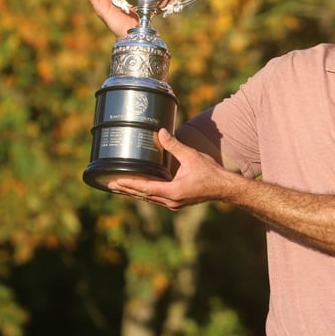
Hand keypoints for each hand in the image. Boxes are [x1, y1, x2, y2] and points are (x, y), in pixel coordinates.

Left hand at [107, 129, 228, 208]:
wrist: (224, 187)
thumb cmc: (210, 173)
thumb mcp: (191, 156)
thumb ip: (174, 145)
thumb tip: (161, 132)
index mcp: (173, 192)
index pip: (145, 188)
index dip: (130, 184)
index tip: (116, 181)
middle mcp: (171, 201)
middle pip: (143, 195)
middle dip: (127, 189)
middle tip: (110, 184)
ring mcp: (173, 203)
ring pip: (149, 198)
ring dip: (134, 192)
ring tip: (120, 187)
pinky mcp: (176, 202)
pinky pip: (156, 198)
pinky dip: (145, 193)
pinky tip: (139, 188)